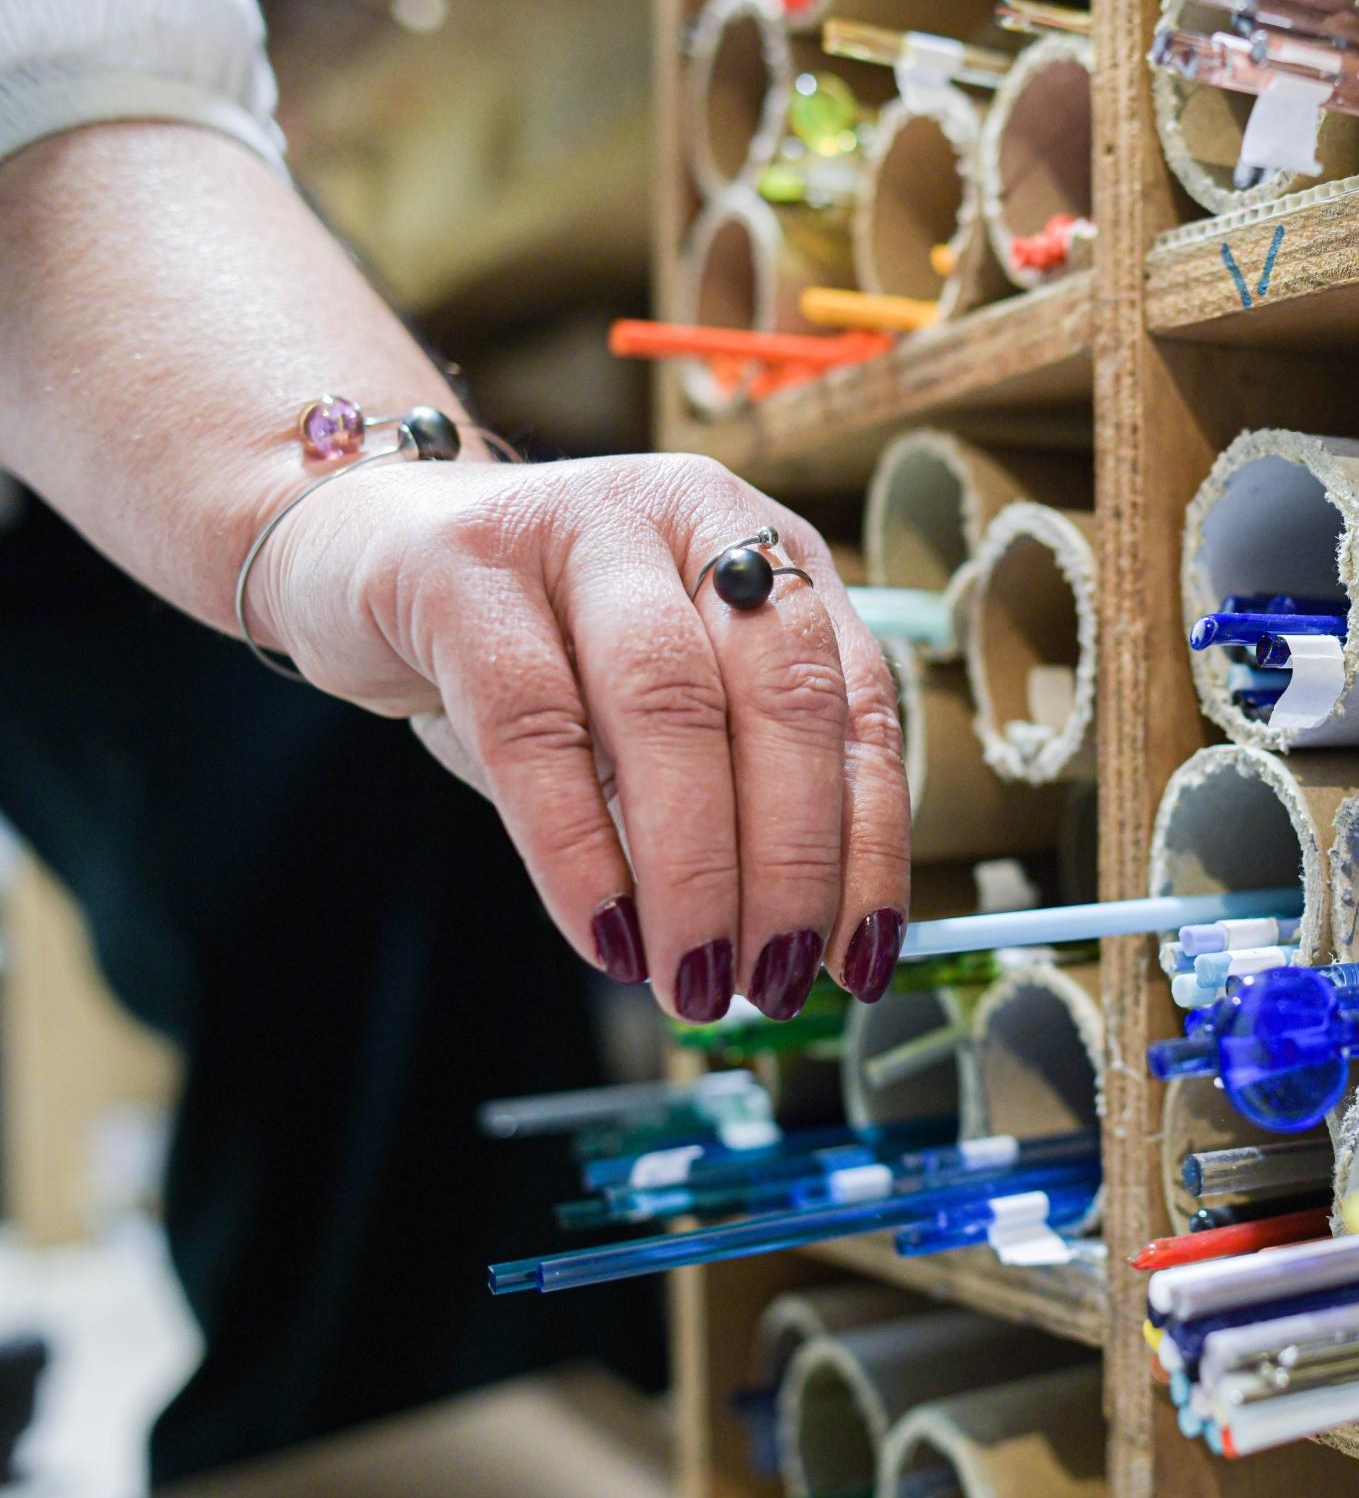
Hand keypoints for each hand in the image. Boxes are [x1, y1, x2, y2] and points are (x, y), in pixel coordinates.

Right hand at [246, 449, 910, 1020]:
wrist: (349, 548)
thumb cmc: (529, 651)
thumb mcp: (647, 716)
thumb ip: (726, 793)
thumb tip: (795, 943)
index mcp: (770, 551)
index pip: (856, 702)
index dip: (869, 840)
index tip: (862, 958)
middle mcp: (695, 517)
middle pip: (780, 697)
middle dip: (791, 862)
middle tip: (776, 980)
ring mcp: (580, 525)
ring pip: (669, 707)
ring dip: (695, 869)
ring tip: (695, 977)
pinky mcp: (459, 565)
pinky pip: (532, 725)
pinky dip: (576, 848)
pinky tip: (603, 932)